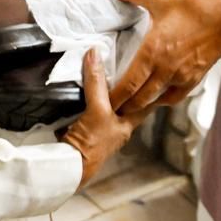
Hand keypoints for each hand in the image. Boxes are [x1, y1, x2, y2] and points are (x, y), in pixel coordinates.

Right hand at [59, 49, 154, 186]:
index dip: (150, 87)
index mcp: (127, 123)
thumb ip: (97, 83)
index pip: (145, 102)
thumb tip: (94, 54)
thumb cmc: (92, 144)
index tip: (152, 68)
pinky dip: (83, 96)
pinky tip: (78, 85)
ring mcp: (99, 128)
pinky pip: (85, 107)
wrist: (67, 166)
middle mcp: (116, 126)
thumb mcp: (98, 109)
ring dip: (100, 89)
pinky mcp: (82, 127)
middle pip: (124, 100)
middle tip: (123, 62)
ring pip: (105, 103)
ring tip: (99, 68)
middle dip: (122, 85)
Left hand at [105, 0, 220, 113]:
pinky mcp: (194, 79)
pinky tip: (155, 97)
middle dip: (125, 105)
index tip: (104, 101)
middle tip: (112, 108)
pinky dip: (162, 100)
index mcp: (153, 50)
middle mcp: (166, 68)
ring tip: (130, 105)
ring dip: (142, 105)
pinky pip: (174, 97)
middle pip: (140, 98)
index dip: (115, 96)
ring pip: (156, 100)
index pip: (129, 83)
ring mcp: (181, 76)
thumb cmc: (193, 6)